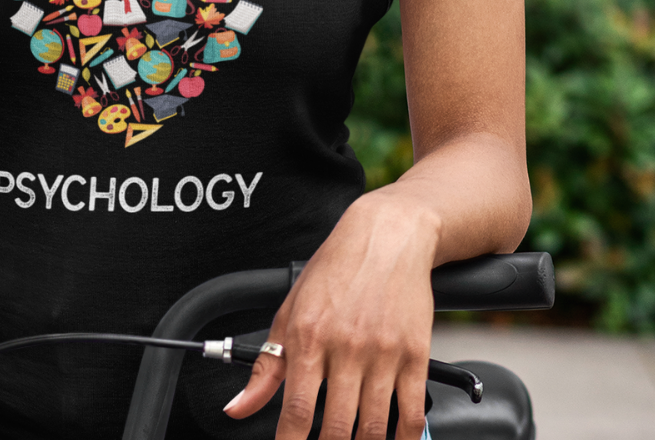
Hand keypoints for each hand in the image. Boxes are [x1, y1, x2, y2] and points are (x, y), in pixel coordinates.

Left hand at [224, 194, 437, 439]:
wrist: (387, 236)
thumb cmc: (336, 270)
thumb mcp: (290, 310)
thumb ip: (265, 366)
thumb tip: (239, 407)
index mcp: (309, 336)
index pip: (295, 410)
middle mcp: (345, 346)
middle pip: (336, 428)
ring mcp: (383, 352)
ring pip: (374, 428)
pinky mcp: (415, 354)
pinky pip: (411, 413)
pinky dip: (404, 439)